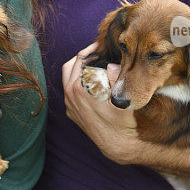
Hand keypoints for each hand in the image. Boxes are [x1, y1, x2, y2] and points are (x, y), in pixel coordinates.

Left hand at [62, 43, 140, 163]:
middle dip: (82, 57)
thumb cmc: (121, 120)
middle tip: (95, 52)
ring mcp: (69, 106)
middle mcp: (69, 96)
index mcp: (78, 88)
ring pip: (67, 80)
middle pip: (69, 67)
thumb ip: (114, 75)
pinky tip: (92, 83)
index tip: (100, 46)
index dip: (91, 50)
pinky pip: (70, 93)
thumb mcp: (121, 94)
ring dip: (78, 70)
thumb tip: (110, 64)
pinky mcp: (72, 113)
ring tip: (94, 65)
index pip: (80, 60)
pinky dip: (78, 83)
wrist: (117, 144)